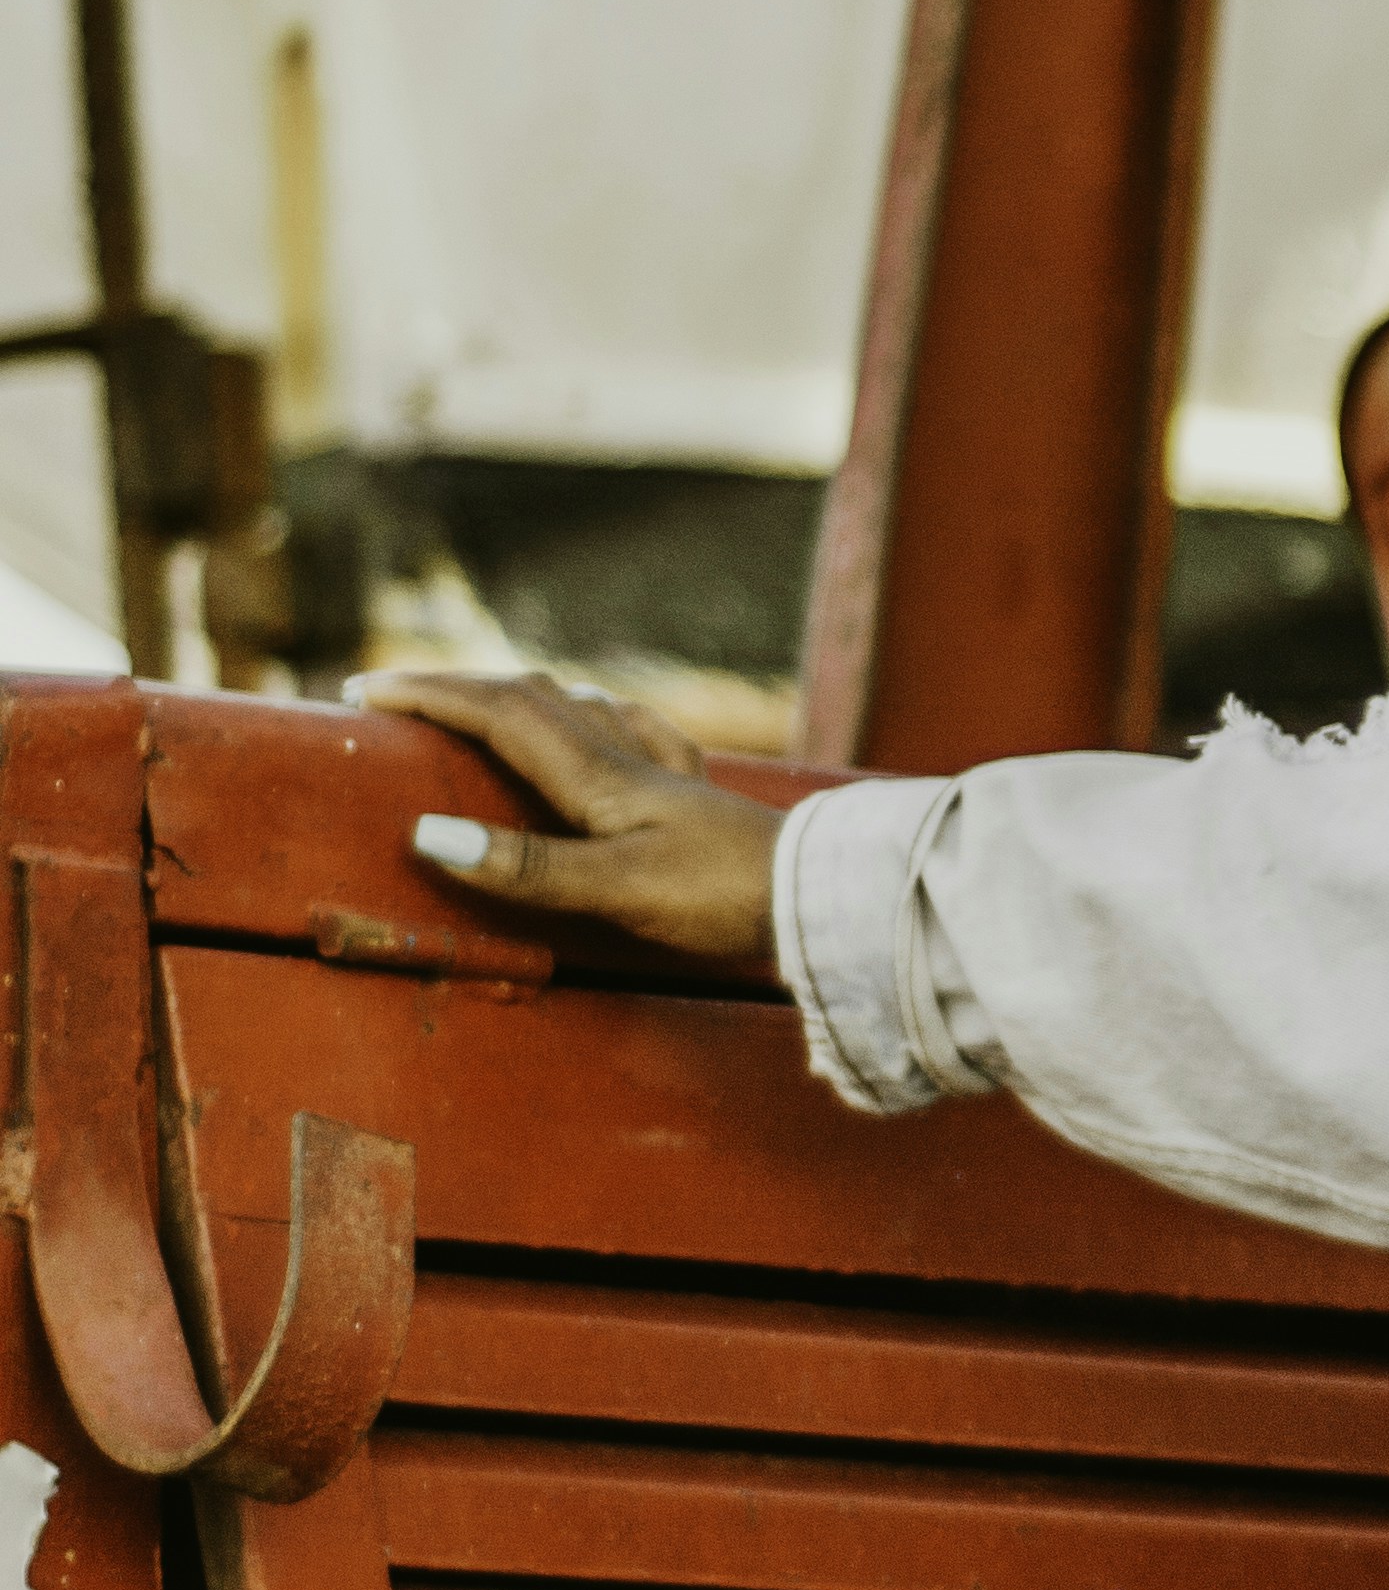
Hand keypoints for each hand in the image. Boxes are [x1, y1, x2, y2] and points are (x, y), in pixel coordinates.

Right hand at [361, 669, 781, 969]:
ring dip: (519, 696)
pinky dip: (594, 716)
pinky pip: (634, 732)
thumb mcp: (617, 890)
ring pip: (579, 709)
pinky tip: (604, 719)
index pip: (498, 714)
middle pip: (531, 699)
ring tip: (479, 702)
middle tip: (398, 695)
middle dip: (459, 689)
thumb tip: (429, 834)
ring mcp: (667, 773)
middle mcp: (629, 759)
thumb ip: (527, 867)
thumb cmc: (724, 897)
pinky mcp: (696, 796)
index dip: (430, 696)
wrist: (824, 899)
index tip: (364, 692)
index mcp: (599, 776)